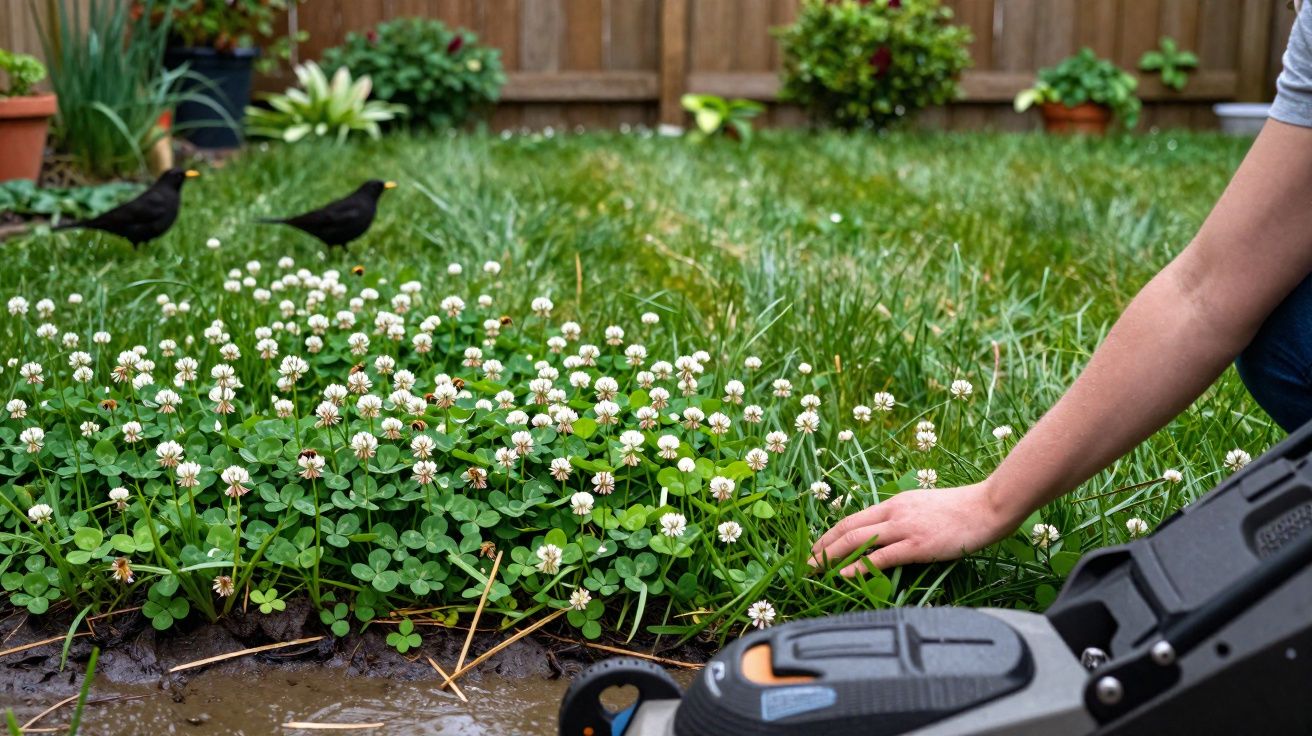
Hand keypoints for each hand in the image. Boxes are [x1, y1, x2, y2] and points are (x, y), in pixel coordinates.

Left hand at [809, 481, 1020, 576]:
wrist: (987, 506)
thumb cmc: (962, 511)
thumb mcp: (925, 508)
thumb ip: (905, 518)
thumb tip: (890, 535)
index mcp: (895, 503)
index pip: (853, 518)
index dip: (831, 533)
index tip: (817, 547)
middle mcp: (894, 512)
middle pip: (848, 528)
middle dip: (823, 546)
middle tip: (806, 563)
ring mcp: (904, 528)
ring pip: (858, 540)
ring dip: (831, 555)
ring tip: (815, 570)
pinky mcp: (918, 545)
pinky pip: (881, 556)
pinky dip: (858, 565)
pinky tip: (844, 574)